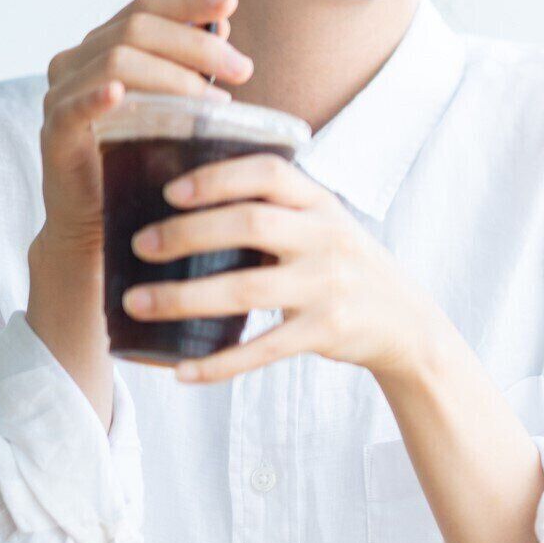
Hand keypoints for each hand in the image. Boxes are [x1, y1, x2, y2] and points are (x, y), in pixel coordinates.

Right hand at [36, 0, 252, 257]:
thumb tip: (222, 27)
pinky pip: (74, 106)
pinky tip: (120, 94)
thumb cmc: (140, 157)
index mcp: (105, 45)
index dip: (188, 1)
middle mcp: (78, 60)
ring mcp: (62, 94)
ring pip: (116, 60)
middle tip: (243, 69)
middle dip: (197, 45)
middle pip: (137, 28)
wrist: (100, 219)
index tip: (231, 3)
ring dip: (173, 76)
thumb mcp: (171, 104)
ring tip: (214, 100)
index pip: (146, 5)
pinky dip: (98, 96)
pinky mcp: (55, 131)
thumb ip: (189, 66)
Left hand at [119, 151, 447, 384]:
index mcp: (322, 204)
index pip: (269, 173)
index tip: (170, 192)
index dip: (217, 177)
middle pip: (250, 223)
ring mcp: (328, 286)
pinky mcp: (326, 331)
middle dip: (187, 233)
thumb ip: (275, 212)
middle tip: (140, 245)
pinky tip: (182, 370)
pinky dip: (219, 363)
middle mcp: (328, 238)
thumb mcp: (324, 227)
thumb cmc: (345, 268)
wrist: (407, 324)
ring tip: (136, 303)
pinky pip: (262, 349)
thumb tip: (181, 210)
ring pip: (246, 289)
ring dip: (183, 297)